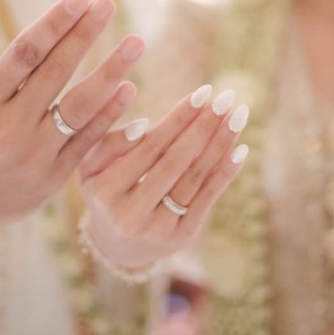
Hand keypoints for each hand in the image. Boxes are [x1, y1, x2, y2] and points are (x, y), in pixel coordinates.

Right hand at [0, 0, 143, 284]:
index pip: (23, 55)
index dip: (54, 24)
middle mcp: (5, 131)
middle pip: (55, 73)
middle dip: (84, 35)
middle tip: (108, 4)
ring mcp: (32, 157)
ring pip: (80, 108)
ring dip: (111, 72)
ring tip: (136, 42)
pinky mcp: (53, 178)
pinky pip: (88, 141)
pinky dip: (110, 115)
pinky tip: (129, 87)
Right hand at [79, 86, 248, 269]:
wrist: (114, 242)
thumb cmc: (104, 187)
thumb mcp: (92, 164)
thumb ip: (111, 141)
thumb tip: (143, 124)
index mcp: (104, 191)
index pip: (149, 146)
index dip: (178, 118)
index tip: (202, 92)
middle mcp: (130, 215)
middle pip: (175, 161)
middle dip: (203, 126)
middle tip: (226, 97)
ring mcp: (158, 229)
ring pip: (194, 179)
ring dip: (220, 144)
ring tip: (238, 114)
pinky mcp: (181, 237)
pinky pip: (207, 199)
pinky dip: (225, 173)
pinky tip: (241, 149)